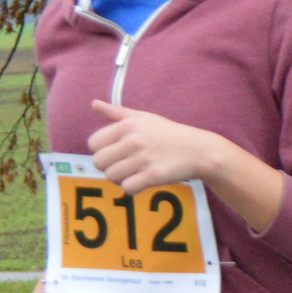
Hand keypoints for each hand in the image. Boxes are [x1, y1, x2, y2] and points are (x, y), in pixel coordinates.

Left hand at [88, 102, 216, 191]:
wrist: (198, 150)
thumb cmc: (168, 134)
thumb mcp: (144, 118)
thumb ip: (117, 113)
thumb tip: (94, 104)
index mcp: (127, 125)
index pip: (93, 143)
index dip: (101, 150)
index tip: (115, 153)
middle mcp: (133, 140)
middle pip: (99, 162)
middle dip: (108, 167)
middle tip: (124, 166)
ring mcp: (143, 158)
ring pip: (111, 176)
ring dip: (120, 178)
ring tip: (133, 174)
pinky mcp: (153, 175)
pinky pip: (127, 188)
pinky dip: (132, 188)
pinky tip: (142, 181)